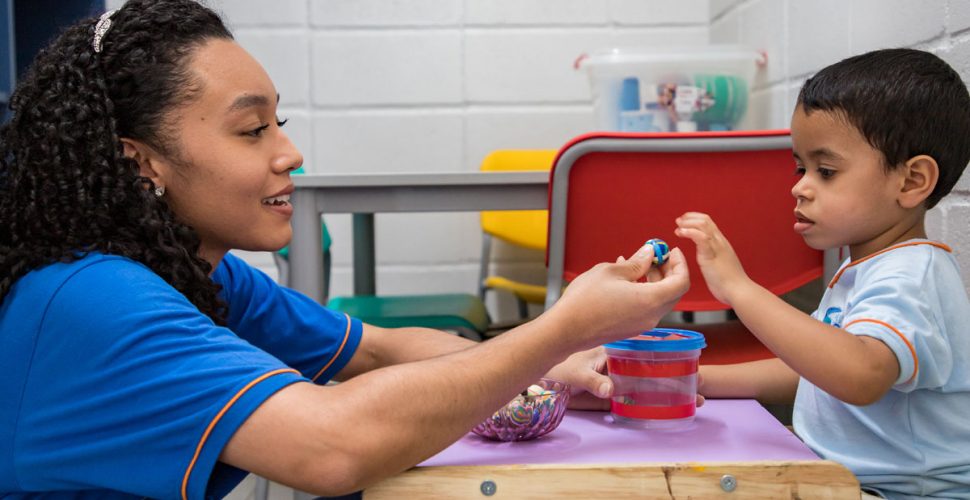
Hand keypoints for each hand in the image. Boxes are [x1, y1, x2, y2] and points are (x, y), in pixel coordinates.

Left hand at [546, 347, 705, 409]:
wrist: (550, 365)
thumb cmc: (562, 366)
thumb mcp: (578, 374)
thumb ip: (594, 382)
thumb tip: (610, 391)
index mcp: (618, 347)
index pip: (651, 346)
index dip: (674, 353)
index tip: (695, 363)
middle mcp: (625, 356)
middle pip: (660, 362)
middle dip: (683, 371)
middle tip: (704, 383)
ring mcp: (625, 370)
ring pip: (656, 374)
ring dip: (676, 383)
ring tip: (699, 396)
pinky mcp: (621, 384)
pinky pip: (645, 387)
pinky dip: (663, 394)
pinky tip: (678, 403)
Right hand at [547, 244, 689, 350]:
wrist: (566, 330)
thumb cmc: (585, 300)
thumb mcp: (610, 271)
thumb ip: (636, 262)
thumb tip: (649, 254)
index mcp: (651, 300)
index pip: (682, 282)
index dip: (680, 263)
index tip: (671, 251)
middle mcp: (651, 316)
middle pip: (673, 291)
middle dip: (668, 271)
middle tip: (654, 255)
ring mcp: (641, 325)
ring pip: (659, 299)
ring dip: (654, 281)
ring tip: (636, 264)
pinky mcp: (631, 329)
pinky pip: (645, 307)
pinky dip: (643, 292)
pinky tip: (626, 280)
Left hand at [674, 212, 748, 305]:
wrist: (738, 291)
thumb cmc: (728, 282)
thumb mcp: (719, 264)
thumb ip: (713, 257)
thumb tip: (706, 256)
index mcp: (721, 243)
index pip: (708, 223)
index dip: (694, 219)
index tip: (684, 222)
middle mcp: (720, 241)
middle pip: (705, 220)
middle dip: (689, 218)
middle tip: (678, 221)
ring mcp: (716, 247)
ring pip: (702, 225)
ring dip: (687, 223)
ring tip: (678, 228)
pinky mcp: (711, 254)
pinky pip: (700, 237)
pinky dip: (689, 232)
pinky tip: (681, 234)